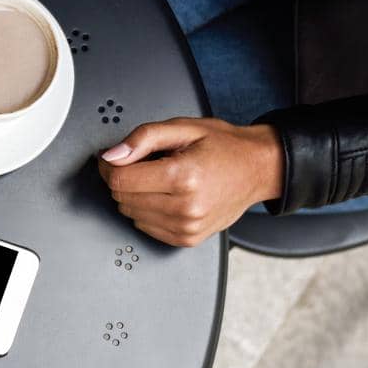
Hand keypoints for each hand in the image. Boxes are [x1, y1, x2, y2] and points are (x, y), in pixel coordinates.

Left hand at [98, 119, 284, 246]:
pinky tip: (166, 195)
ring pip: (131, 214)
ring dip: (136, 195)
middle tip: (145, 163)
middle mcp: (186, 206)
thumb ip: (142, 138)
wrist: (258, 169)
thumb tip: (112, 155)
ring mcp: (187, 227)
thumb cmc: (224, 147)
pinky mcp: (187, 239)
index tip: (112, 158)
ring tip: (161, 178)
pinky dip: (147, 211)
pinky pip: (145, 227)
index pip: (121, 180)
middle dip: (124, 178)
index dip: (109, 166)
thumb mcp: (183, 128)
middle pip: (123, 198)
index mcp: (183, 176)